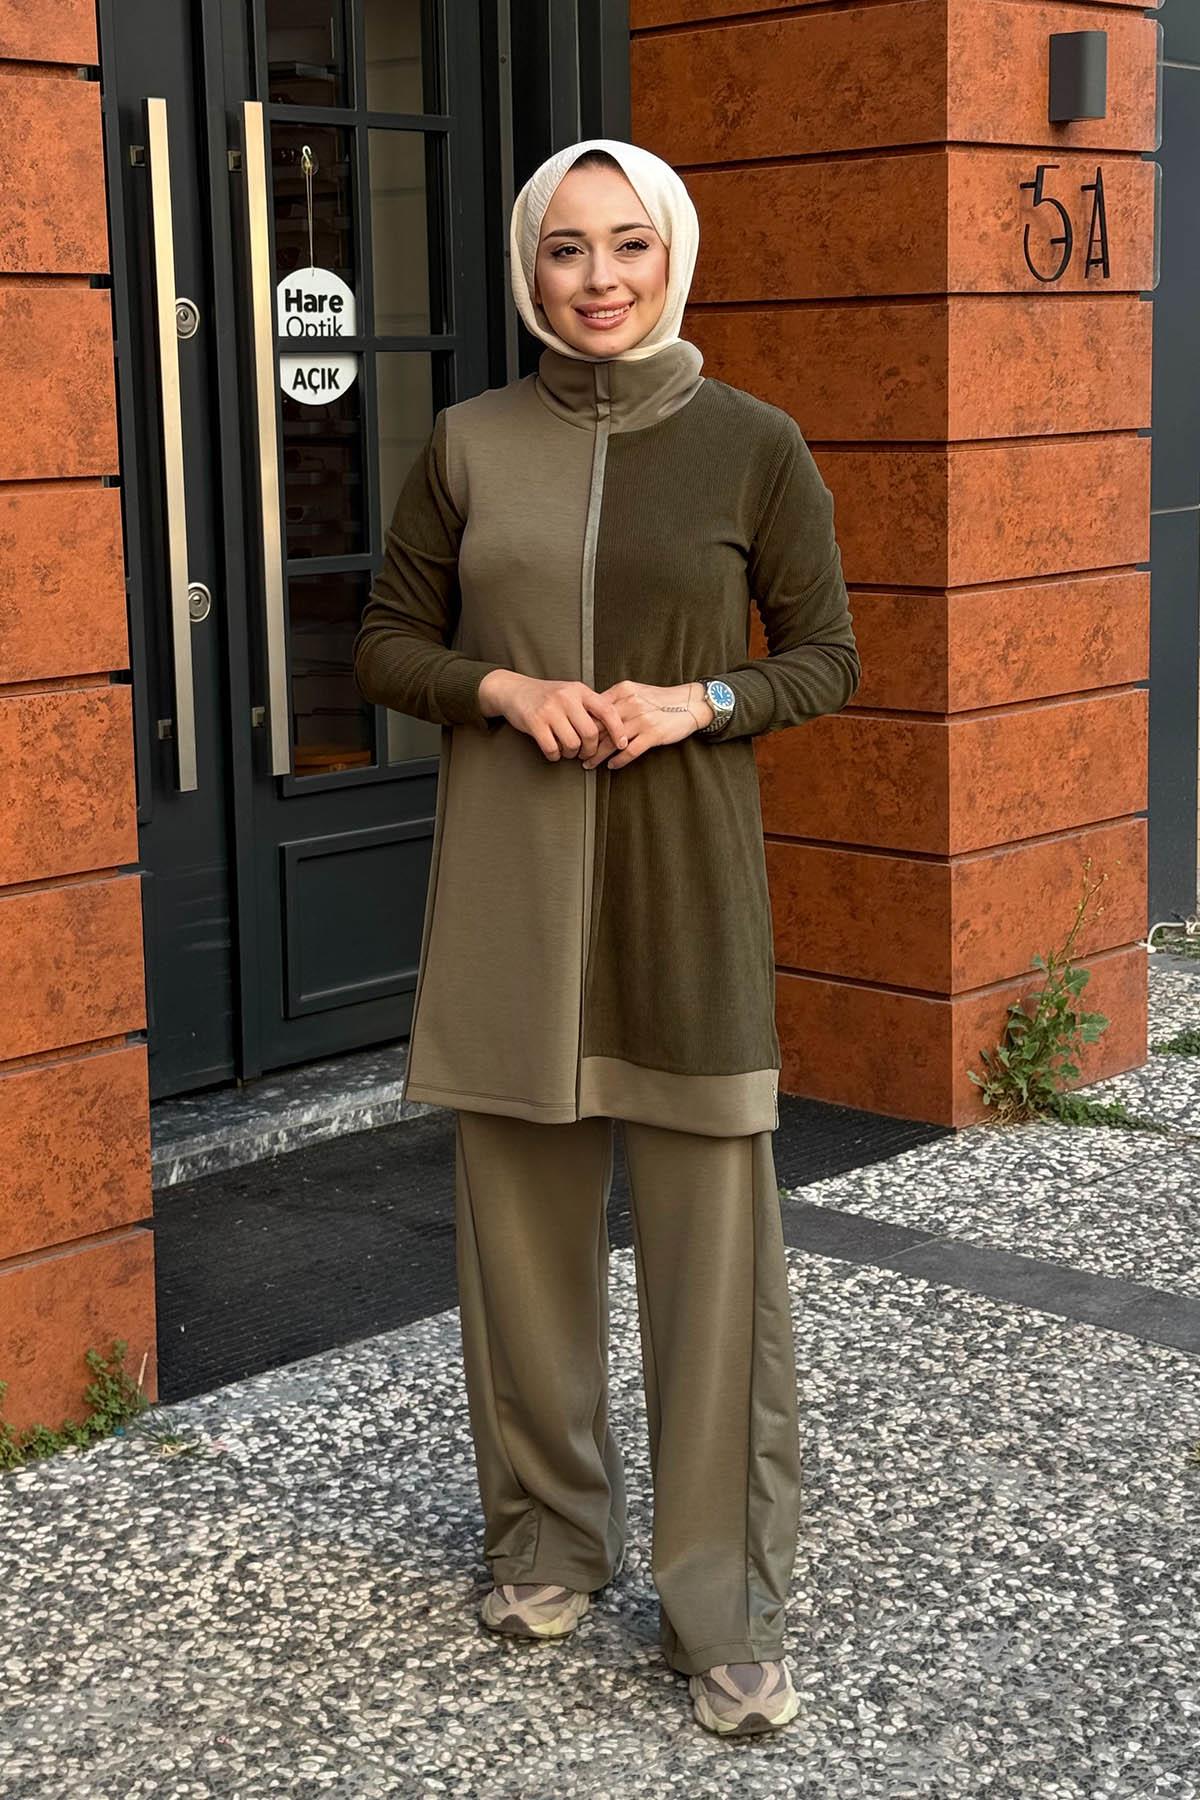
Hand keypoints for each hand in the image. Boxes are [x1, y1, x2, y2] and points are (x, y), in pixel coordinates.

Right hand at [478, 670, 630, 762]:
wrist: (513, 690)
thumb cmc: (547, 696)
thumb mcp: (570, 693)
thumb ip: (589, 707)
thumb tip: (613, 730)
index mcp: (579, 690)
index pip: (607, 710)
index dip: (618, 730)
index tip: (622, 744)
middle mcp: (566, 697)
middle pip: (590, 733)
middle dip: (590, 749)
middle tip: (585, 754)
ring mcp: (549, 709)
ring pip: (572, 744)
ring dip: (571, 753)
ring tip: (567, 751)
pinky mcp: (534, 722)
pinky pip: (552, 748)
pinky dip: (555, 755)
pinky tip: (554, 752)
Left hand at [581, 680, 712, 770]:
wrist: (690, 703)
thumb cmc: (661, 700)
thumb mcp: (636, 691)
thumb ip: (616, 699)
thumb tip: (592, 713)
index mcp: (623, 692)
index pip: (594, 709)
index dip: (581, 724)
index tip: (573, 735)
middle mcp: (630, 704)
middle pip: (599, 727)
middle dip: (585, 743)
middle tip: (576, 753)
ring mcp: (641, 720)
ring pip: (611, 742)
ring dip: (597, 756)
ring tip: (589, 764)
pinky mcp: (653, 734)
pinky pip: (629, 752)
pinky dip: (618, 761)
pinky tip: (612, 766)